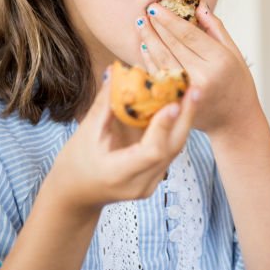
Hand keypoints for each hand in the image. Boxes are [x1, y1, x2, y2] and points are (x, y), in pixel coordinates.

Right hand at [49, 67, 197, 212]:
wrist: (76, 197)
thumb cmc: (75, 165)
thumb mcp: (85, 135)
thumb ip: (104, 106)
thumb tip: (115, 73)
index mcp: (118, 175)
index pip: (150, 152)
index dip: (163, 127)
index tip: (173, 104)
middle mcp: (140, 183)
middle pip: (171, 149)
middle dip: (185, 117)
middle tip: (194, 89)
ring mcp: (150, 184)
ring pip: (175, 149)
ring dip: (184, 120)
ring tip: (192, 93)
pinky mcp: (155, 178)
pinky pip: (170, 151)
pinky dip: (175, 129)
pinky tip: (181, 109)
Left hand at [136, 0, 258, 135]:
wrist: (234, 120)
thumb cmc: (237, 83)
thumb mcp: (234, 53)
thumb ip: (216, 29)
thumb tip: (199, 5)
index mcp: (219, 61)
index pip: (188, 35)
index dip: (170, 20)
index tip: (156, 7)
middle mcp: (202, 76)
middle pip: (172, 46)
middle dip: (156, 27)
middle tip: (145, 11)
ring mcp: (187, 91)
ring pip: (162, 60)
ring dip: (149, 40)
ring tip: (141, 24)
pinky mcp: (177, 101)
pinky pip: (159, 77)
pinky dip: (149, 60)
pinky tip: (144, 46)